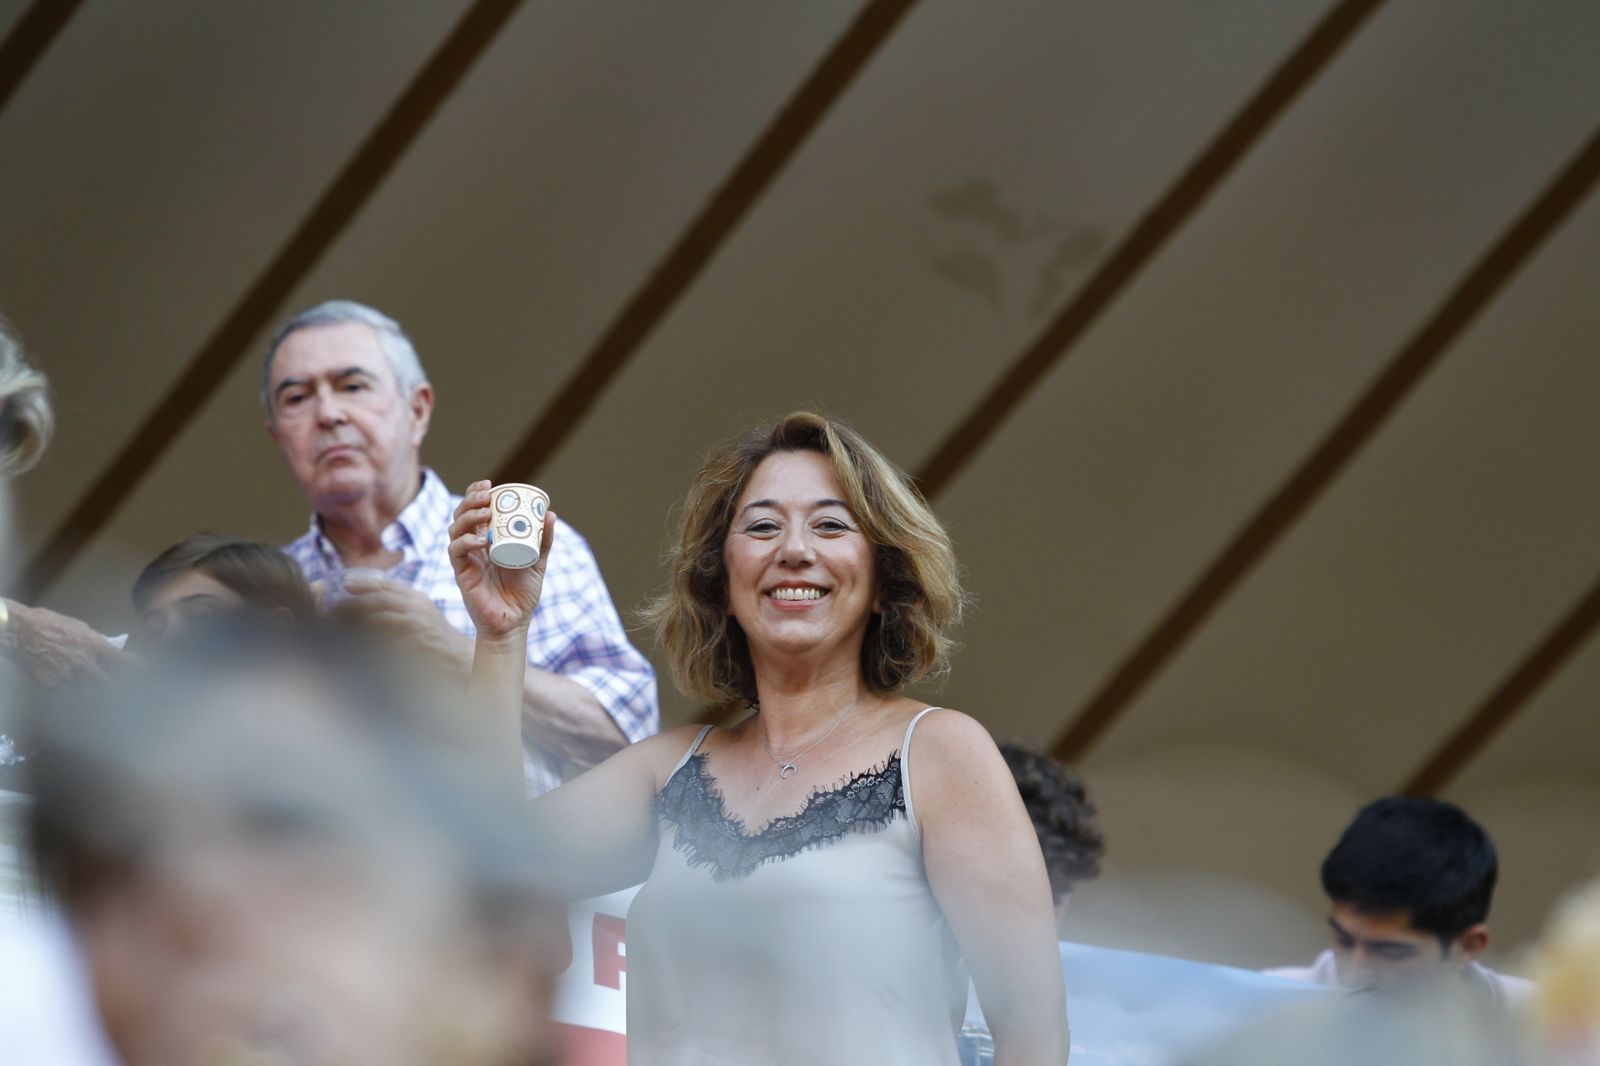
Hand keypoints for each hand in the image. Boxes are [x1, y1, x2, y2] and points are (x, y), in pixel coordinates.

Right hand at [3, 600, 130, 686]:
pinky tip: (67, 681)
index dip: (137, 670)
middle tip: (126, 690)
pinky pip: (67, 691)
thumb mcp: (79, 628)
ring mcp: (68, 677)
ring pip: (89, 691)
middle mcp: (84, 664)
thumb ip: (97, 642)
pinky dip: (71, 688)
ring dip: (94, 690)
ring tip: (97, 689)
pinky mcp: (52, 686)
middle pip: (110, 684)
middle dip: (118, 687)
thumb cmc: (49, 624)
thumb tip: (111, 651)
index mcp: (94, 646)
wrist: (18, 631)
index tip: (146, 674)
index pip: (123, 663)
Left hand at [333, 575, 472, 675]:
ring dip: (359, 622)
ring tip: (339, 628)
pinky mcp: (419, 641)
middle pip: (379, 599)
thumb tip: (364, 607)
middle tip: (333, 611)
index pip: (386, 585)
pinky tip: (359, 645)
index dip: (364, 583)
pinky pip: (390, 638)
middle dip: (354, 604)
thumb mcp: (418, 616)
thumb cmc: (434, 639)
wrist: (460, 659)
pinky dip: (373, 640)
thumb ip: (396, 608)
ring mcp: (419, 622)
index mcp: (415, 597)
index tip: (344, 584)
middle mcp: (417, 606)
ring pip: (382, 616)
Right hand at [448, 480, 554, 642]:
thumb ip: (544, 541)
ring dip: (468, 517)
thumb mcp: (538, 562)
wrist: (513, 623)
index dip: (476, 493)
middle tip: (487, 495)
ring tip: (485, 512)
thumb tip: (550, 513)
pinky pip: (455, 552)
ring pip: (455, 529)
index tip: (489, 484)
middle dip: (471, 500)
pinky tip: (480, 540)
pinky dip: (465, 542)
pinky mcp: (461, 573)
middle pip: (462, 515)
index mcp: (488, 540)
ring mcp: (466, 559)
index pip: (476, 510)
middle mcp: (473, 547)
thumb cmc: (523, 594)